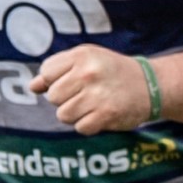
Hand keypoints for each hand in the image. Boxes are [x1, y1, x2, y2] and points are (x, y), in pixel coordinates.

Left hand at [32, 45, 151, 134]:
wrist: (151, 85)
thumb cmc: (112, 71)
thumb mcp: (86, 61)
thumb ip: (58, 70)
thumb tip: (32, 86)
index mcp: (82, 56)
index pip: (47, 72)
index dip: (55, 80)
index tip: (72, 81)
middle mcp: (88, 73)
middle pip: (53, 96)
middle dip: (65, 99)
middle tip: (84, 94)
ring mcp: (97, 95)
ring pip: (63, 114)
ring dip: (75, 114)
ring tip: (92, 105)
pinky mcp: (107, 114)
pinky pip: (80, 127)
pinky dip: (88, 125)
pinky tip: (100, 115)